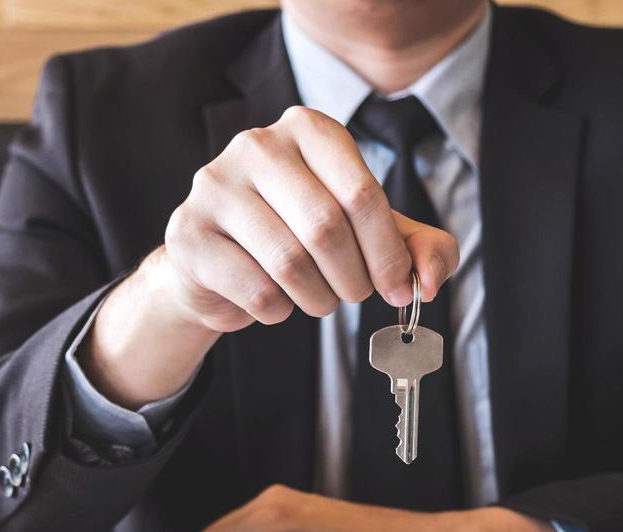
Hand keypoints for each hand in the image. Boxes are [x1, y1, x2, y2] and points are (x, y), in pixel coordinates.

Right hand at [82, 106, 460, 409]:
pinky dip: (278, 310)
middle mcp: (256, 145)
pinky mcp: (189, 234)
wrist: (218, 264)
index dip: (388, 253)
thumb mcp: (369, 235)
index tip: (396, 288)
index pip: (361, 193)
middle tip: (354, 296)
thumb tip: (432, 282)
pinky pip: (255, 289)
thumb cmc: (301, 239)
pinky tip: (274, 300)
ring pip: (289, 262)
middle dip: (352, 279)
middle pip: (325, 227)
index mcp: (308, 130)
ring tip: (317, 299)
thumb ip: (418, 248)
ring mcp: (215, 187)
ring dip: (317, 299)